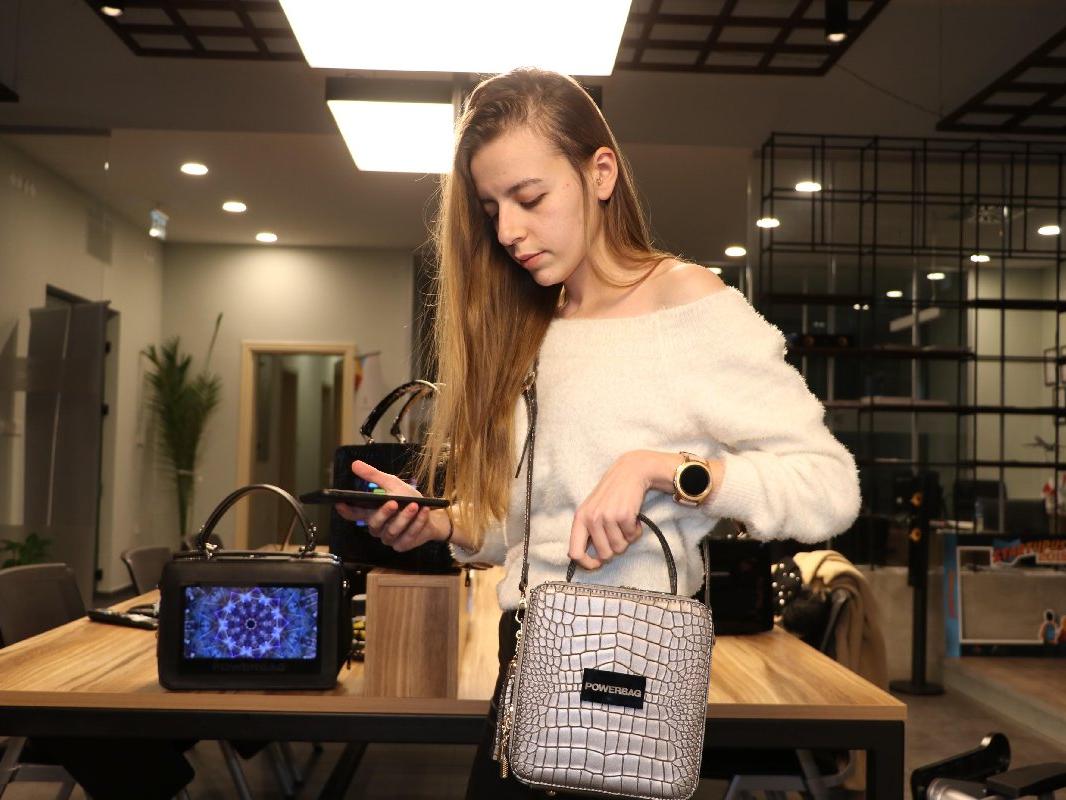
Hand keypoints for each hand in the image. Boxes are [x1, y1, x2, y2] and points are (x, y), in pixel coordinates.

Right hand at [334, 461, 437, 552]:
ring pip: (392, 531)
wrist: (430, 512)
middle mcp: (377, 527)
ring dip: (405, 517)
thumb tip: (354, 464)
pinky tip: (423, 512)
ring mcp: (389, 538)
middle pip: (374, 523)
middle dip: (384, 513)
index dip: (345, 510)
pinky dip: (417, 524)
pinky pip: (407, 537)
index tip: (340, 503)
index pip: (353, 514)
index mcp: (371, 513)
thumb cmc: (408, 498)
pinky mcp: (401, 545)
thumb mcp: (393, 484)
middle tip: (394, 502)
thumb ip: (374, 476)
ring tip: (415, 505)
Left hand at [569, 451, 652, 570]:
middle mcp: (591, 519)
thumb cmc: (612, 495)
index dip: (587, 563)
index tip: (597, 564)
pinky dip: (636, 531)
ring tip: (625, 523)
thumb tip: (590, 559)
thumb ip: (589, 531)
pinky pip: (632, 537)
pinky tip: (633, 518)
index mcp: (580, 519)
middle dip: (615, 548)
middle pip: (604, 554)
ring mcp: (607, 517)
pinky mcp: (624, 516)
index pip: (575, 552)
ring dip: (627, 538)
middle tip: (618, 533)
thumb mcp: (593, 510)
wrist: (630, 473)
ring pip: (620, 547)